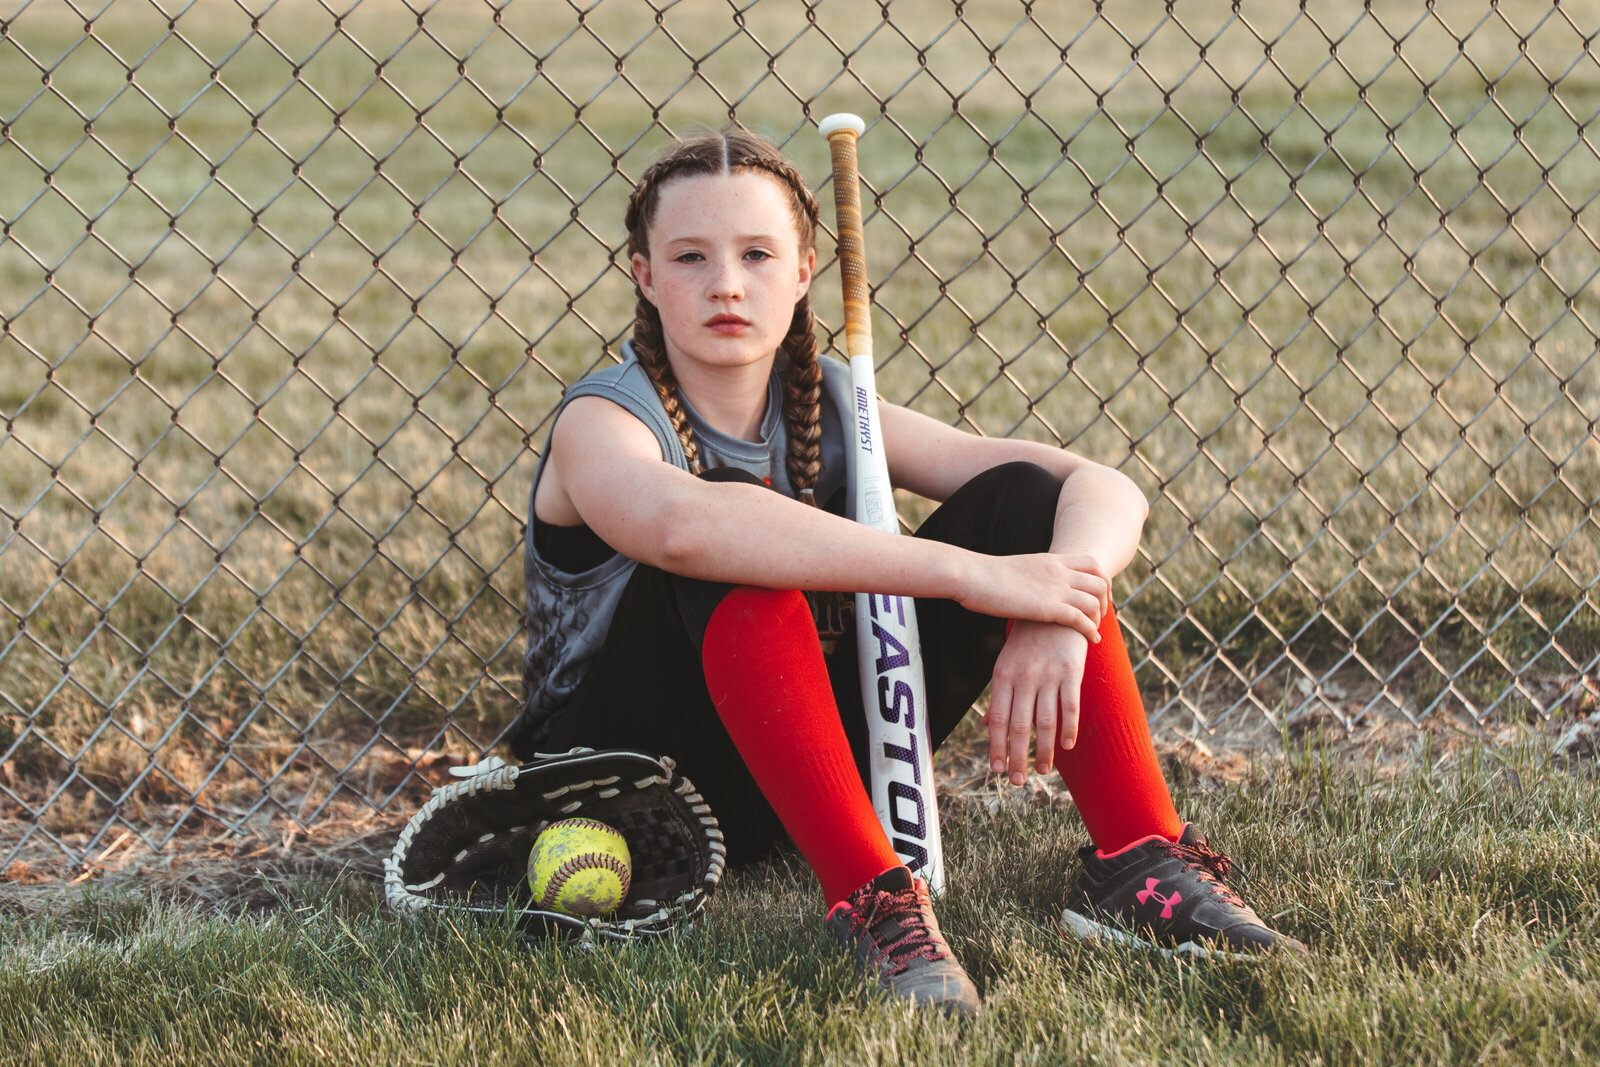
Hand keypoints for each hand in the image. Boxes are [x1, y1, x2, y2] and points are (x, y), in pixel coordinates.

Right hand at [953, 553, 1108, 642]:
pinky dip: (1091, 630)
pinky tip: (1093, 640)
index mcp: (1052, 560)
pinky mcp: (1048, 608)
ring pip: (1094, 601)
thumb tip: (1032, 586)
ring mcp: (1055, 588)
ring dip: (1100, 617)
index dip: (1103, 579)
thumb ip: (1033, 576)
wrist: (971, 575)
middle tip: (1102, 616)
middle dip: (1106, 600)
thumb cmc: (985, 576)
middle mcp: (1059, 571)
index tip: (1102, 595)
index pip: (1093, 563)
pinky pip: (1081, 619)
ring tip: (1096, 630)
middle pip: (1100, 581)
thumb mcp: (1018, 569)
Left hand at [984, 620, 1090, 785]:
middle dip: (1018, 757)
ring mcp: (1048, 675)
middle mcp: (1024, 677)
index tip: (998, 770)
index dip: (997, 746)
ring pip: (1045, 721)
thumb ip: (1000, 695)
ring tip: (1042, 771)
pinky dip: (1069, 728)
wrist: (1054, 609)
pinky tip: (1067, 746)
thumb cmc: (1027, 642)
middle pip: (1020, 726)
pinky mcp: (1071, 671)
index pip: (998, 719)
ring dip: (1044, 750)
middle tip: (1017, 782)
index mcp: (1003, 676)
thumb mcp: (1007, 664)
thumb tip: (989, 725)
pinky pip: (1070, 706)